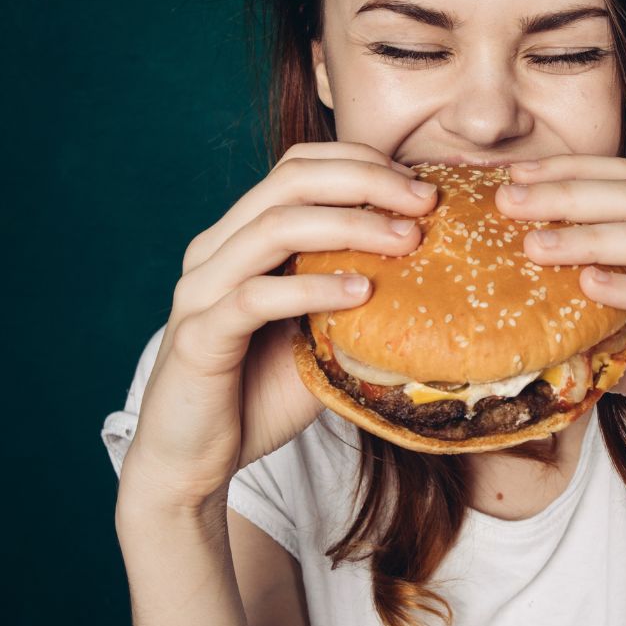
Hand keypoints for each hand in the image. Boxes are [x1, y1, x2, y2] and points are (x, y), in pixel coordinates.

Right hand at [118, 142, 438, 510]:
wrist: (193, 463)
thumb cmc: (259, 393)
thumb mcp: (318, 332)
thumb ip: (352, 294)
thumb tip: (432, 272)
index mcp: (239, 237)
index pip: (297, 168)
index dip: (360, 162)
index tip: (419, 185)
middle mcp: (214, 251)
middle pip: (289, 182)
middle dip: (366, 181)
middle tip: (426, 201)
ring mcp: (201, 290)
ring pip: (274, 228)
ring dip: (350, 226)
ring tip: (407, 240)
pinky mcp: (198, 336)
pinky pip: (257, 297)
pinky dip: (313, 288)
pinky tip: (361, 293)